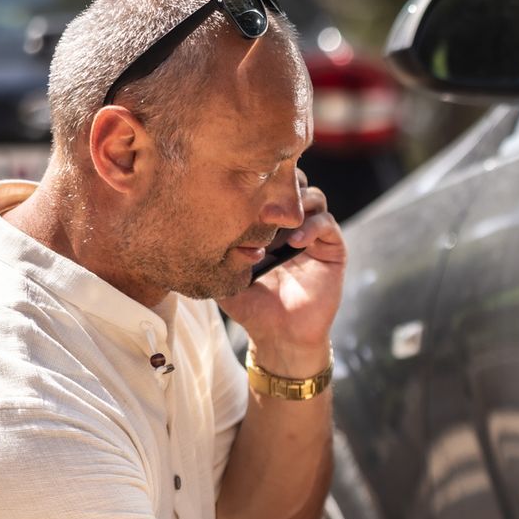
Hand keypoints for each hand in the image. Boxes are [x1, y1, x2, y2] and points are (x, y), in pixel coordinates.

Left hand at [220, 171, 345, 370]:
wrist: (280, 336)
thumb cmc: (252, 308)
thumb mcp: (224, 274)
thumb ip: (213, 251)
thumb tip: (186, 225)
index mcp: (270, 228)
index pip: (270, 189)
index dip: (260, 182)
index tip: (240, 187)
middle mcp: (294, 227)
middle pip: (295, 184)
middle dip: (281, 184)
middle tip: (263, 196)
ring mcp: (315, 238)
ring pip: (315, 198)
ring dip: (297, 203)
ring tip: (276, 221)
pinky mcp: (332, 252)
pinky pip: (327, 224)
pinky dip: (312, 226)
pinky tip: (294, 242)